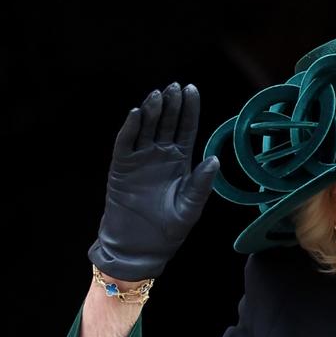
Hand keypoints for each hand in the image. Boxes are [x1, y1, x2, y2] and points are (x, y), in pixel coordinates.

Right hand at [88, 83, 219, 279]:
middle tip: (174, 87)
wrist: (139, 249)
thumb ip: (201, 185)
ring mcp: (139, 160)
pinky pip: (125, 144)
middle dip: (171, 104)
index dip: (189, 109)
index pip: (186, 128)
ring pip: (145, 128)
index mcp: (180, 162)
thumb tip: (214, 160)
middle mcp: (160, 156)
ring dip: (150, 111)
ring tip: (157, 96)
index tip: (192, 89)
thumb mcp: (189, 209)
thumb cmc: (168, 232)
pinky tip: (135, 114)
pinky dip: (129, 128)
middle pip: (166, 123)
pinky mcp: (121, 168)